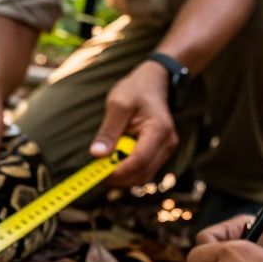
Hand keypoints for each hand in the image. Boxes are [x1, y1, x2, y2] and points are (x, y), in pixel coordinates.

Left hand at [91, 62, 177, 187]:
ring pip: (143, 175)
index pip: (140, 160)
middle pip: (143, 173)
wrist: (153, 83)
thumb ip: (108, 131)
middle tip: (95, 174)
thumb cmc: (136, 90)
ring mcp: (165, 149)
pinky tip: (113, 163)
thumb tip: (97, 155)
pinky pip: (143, 169)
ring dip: (123, 177)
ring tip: (102, 168)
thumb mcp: (117, 104)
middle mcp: (167, 143)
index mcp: (159, 130)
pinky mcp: (159, 153)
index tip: (98, 174)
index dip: (119, 171)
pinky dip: (127, 171)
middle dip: (119, 178)